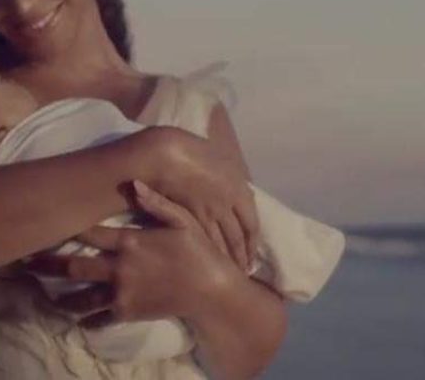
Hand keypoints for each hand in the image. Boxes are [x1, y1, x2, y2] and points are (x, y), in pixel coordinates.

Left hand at [26, 180, 241, 327]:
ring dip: (60, 296)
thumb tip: (134, 183)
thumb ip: (157, 203)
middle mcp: (120, 268)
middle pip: (74, 265)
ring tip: (42, 293)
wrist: (211, 292)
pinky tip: (75, 319)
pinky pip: (100, 317)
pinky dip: (86, 320)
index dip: (66, 224)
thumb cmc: (198, 252)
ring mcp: (122, 293)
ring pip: (81, 296)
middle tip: (25, 261)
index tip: (45, 220)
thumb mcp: (183, 221)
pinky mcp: (128, 312)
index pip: (90, 231)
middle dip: (48, 263)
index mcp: (130, 242)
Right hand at [144, 128, 258, 271]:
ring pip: (221, 242)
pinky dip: (208, 251)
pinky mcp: (189, 217)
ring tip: (229, 272)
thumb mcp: (224, 163)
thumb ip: (234, 182)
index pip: (252, 224)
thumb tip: (242, 194)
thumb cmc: (197, 152)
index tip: (254, 255)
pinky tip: (208, 260)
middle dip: (242, 256)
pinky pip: (203, 238)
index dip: (253, 242)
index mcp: (240, 190)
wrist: (170, 153)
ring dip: (227, 258)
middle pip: (238, 237)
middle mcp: (228, 205)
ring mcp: (208, 212)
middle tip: (244, 271)